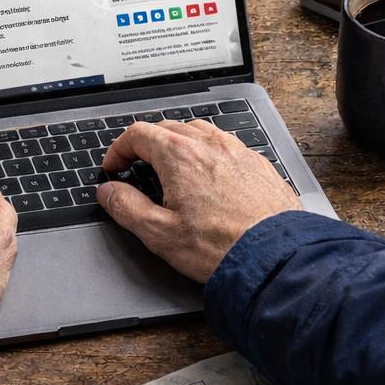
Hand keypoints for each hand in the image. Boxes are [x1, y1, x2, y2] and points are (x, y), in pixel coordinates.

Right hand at [97, 119, 301, 282]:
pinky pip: (226, 146)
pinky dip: (208, 153)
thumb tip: (108, 192)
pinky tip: (209, 177)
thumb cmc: (221, 247)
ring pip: (199, 131)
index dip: (119, 149)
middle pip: (167, 127)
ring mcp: (237, 151)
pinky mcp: (258, 164)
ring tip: (171, 168)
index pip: (138, 134)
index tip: (114, 167)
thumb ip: (126, 207)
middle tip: (136, 166)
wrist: (276, 257)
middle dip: (146, 144)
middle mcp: (209, 145)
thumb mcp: (159, 233)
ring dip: (178, 143)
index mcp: (180, 156)